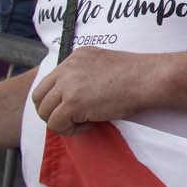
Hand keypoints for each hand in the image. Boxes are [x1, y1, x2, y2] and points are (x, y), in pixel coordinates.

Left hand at [30, 47, 162, 134]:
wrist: (147, 78)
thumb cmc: (135, 75)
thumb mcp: (103, 65)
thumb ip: (84, 75)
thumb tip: (75, 97)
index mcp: (75, 57)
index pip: (49, 81)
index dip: (57, 99)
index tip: (74, 107)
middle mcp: (67, 67)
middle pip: (39, 96)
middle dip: (50, 112)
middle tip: (70, 119)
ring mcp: (68, 84)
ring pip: (44, 112)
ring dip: (61, 122)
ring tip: (84, 122)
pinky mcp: (72, 102)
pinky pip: (56, 124)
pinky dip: (70, 130)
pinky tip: (90, 124)